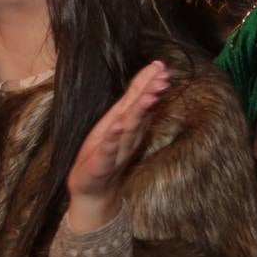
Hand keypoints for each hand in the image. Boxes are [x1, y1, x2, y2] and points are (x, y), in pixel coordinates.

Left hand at [66, 61, 169, 230]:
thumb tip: (148, 85)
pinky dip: (113, 139)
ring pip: (129, 129)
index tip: (161, 66)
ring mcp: (116, 150)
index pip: (139, 99)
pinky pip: (109, 150)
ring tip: (147, 98)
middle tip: (163, 79)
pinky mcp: (102, 164)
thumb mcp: (116, 125)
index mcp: (126, 123)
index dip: (149, 82)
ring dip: (138, 113)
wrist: (93, 191)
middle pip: (139, 112)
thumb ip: (132, 107)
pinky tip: (118, 127)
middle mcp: (126, 135)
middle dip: (150, 94)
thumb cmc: (104, 155)